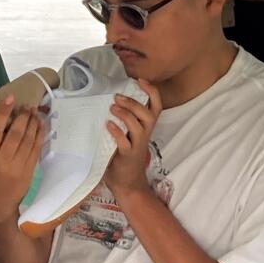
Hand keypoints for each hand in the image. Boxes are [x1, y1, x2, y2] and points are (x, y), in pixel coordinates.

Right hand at [0, 96, 45, 223]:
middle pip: (15, 133)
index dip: (3, 112)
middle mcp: (2, 160)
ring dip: (33, 123)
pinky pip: (36, 149)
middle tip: (28, 105)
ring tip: (35, 112)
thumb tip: (7, 121)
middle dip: (23, 116)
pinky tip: (41, 126)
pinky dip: (40, 135)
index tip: (10, 98)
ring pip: (28, 139)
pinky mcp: (29, 170)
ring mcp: (17, 166)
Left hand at [104, 80, 161, 200]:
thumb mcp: (127, 133)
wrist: (126, 182)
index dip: (151, 92)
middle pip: (148, 114)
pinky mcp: (128, 155)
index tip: (140, 80)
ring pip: (139, 126)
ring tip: (111, 108)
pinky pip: (125, 142)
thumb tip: (111, 99)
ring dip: (125, 114)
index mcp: (146, 127)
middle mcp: (145, 134)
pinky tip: (107, 125)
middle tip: (117, 97)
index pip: (156, 106)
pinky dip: (116, 132)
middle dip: (134, 103)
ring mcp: (137, 145)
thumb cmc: (124, 154)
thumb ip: (124, 119)